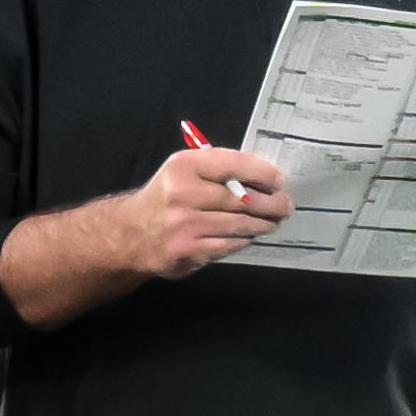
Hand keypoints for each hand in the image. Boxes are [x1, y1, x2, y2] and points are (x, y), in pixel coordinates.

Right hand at [119, 146, 289, 280]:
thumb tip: (263, 177)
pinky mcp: (188, 251)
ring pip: (239, 225)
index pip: (233, 164)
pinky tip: (246, 236)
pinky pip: (228, 245)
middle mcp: (182, 193)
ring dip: (261, 224)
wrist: (131, 234)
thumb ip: (217, 169)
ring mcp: (184, 225)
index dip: (262, 173)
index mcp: (184, 166)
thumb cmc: (167, 197)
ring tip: (271, 222)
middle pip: (241, 199)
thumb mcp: (183, 171)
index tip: (279, 181)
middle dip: (270, 204)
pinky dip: (242, 241)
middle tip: (284, 206)